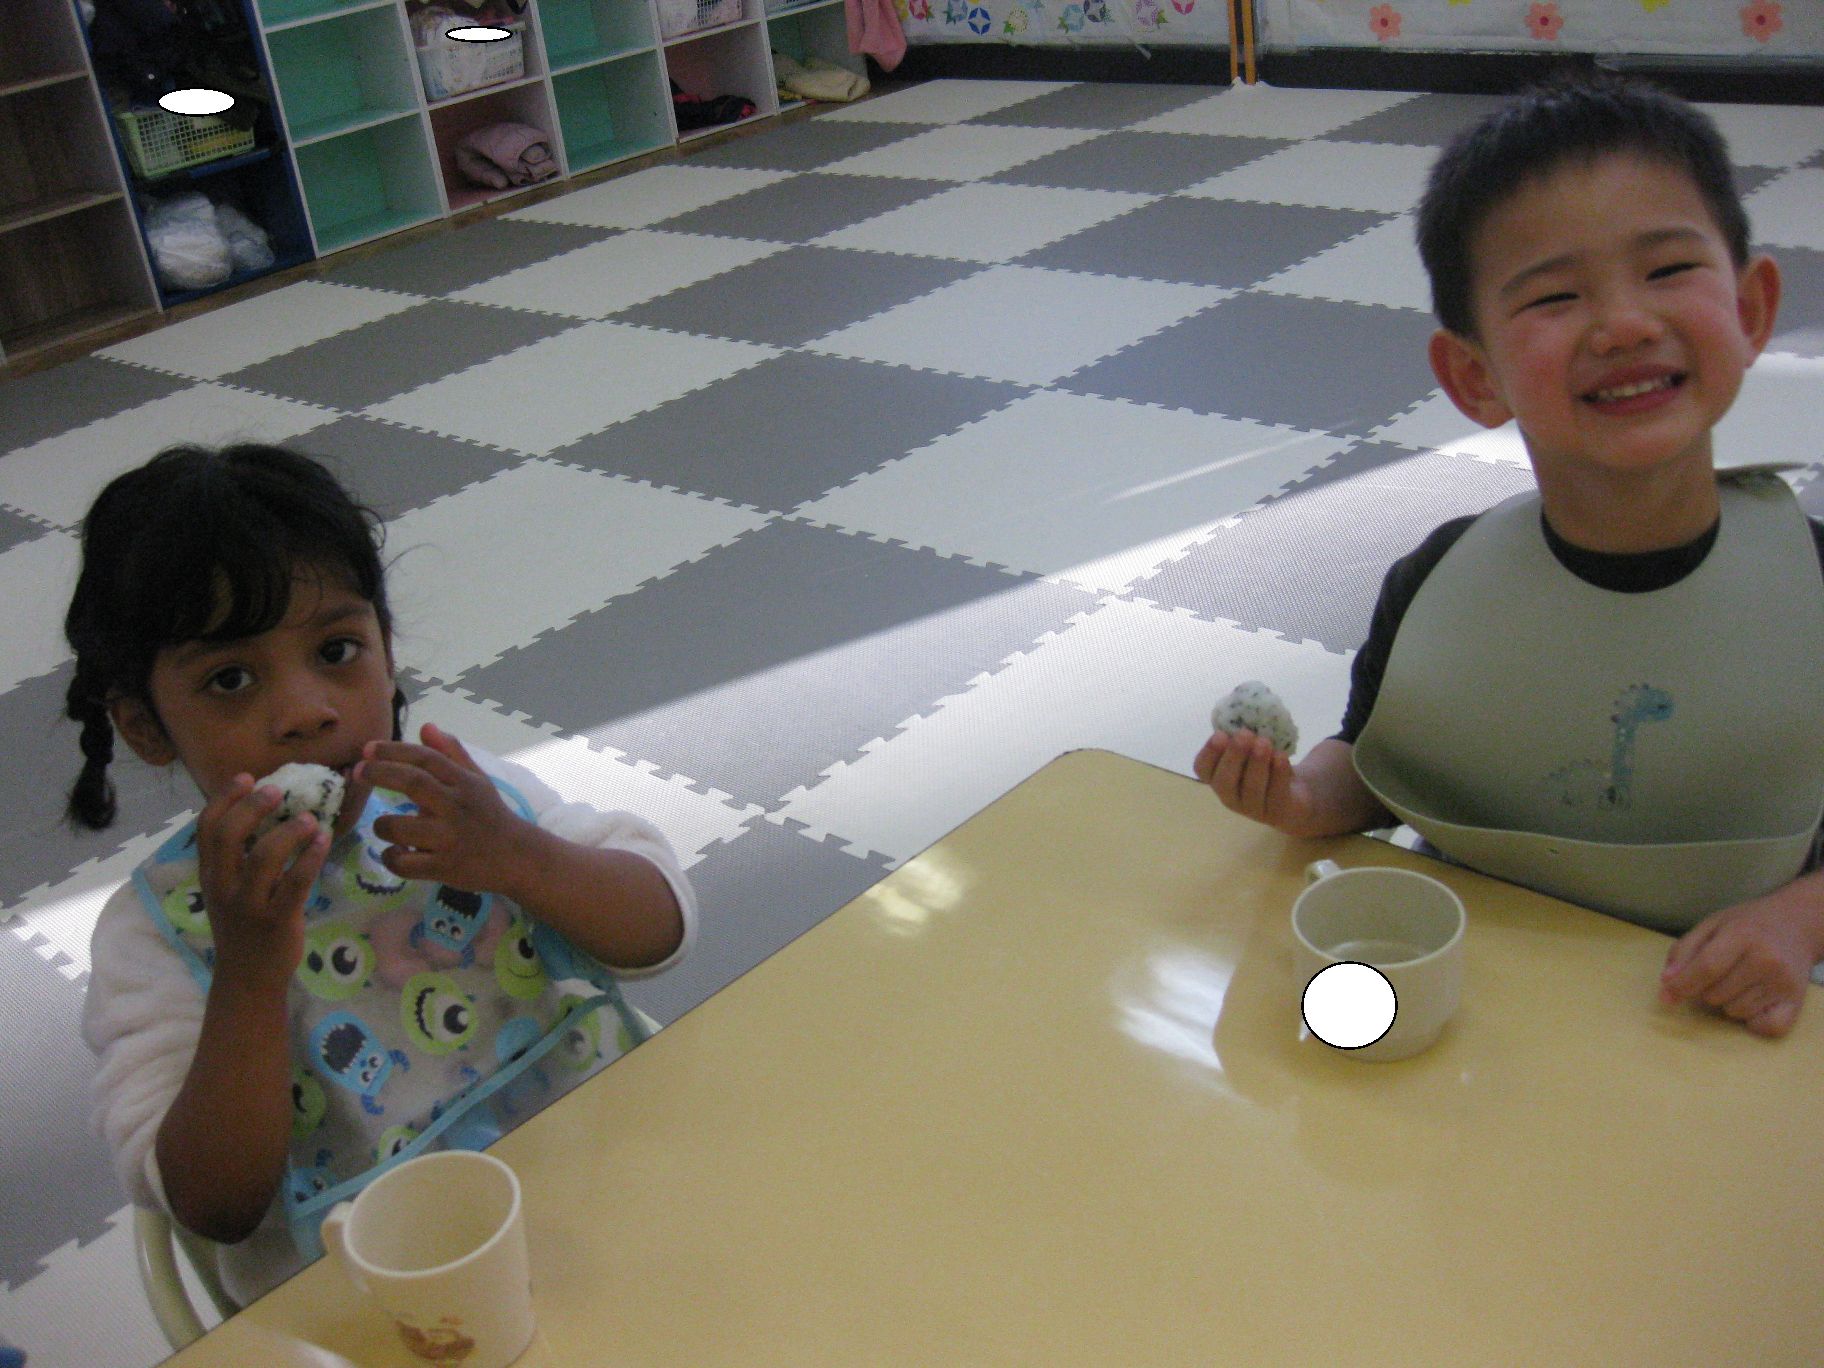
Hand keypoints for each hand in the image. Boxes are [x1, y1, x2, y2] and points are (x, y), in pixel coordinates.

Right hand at [195, 774, 329, 989]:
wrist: (248, 977)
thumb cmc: (244, 926)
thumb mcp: (230, 890)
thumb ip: (240, 857)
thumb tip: (266, 811)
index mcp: (210, 875)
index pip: (206, 828)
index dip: (224, 798)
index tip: (245, 776)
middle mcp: (223, 886)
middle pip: (228, 835)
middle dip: (251, 806)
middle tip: (276, 789)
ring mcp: (248, 904)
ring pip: (263, 858)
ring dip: (288, 831)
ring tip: (310, 818)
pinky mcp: (276, 920)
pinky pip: (294, 883)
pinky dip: (310, 858)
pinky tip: (323, 841)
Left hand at [357, 723, 532, 893]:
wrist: (517, 857)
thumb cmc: (491, 815)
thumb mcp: (477, 779)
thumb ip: (451, 753)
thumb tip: (426, 726)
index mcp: (464, 783)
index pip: (427, 758)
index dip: (395, 750)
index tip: (368, 748)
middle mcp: (456, 807)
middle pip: (413, 783)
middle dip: (380, 773)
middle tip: (358, 771)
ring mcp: (449, 839)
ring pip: (401, 828)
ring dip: (382, 825)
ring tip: (382, 826)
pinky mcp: (443, 868)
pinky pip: (405, 864)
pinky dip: (391, 857)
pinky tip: (394, 852)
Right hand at [1194, 729, 1320, 836]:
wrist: (1297, 795)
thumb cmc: (1267, 766)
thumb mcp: (1253, 748)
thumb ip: (1245, 735)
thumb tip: (1245, 706)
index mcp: (1218, 777)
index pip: (1203, 769)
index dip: (1208, 753)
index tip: (1220, 734)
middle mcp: (1231, 796)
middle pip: (1224, 781)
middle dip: (1233, 756)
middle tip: (1244, 734)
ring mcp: (1253, 809)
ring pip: (1251, 788)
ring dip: (1257, 763)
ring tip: (1265, 742)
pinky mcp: (1277, 812)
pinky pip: (1276, 794)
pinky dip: (1279, 774)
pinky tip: (1281, 756)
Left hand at [1658, 885, 1823, 1036]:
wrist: (1795, 925)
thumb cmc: (1747, 925)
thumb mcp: (1711, 926)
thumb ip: (1684, 952)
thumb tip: (1667, 985)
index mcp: (1743, 935)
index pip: (1707, 968)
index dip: (1682, 984)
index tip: (1668, 992)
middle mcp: (1767, 960)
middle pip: (1716, 994)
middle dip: (1705, 990)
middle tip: (1719, 973)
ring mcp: (1784, 983)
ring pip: (1735, 1012)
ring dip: (1727, 1002)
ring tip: (1738, 981)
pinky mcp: (1797, 1002)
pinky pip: (1766, 1027)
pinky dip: (1753, 1022)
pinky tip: (1753, 1002)